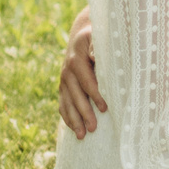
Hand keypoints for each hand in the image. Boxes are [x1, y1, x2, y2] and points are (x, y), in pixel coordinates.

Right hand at [58, 9, 106, 136]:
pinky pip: (63, 104)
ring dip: (74, 120)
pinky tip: (73, 129)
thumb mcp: (98, 36)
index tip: (104, 109)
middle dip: (84, 113)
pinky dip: (67, 117)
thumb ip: (98, 47)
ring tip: (81, 136)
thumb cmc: (98, 36)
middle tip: (93, 129)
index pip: (86, 81)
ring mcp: (64, 80)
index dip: (95, 95)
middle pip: (75, 96)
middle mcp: (67, 71)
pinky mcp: (64, 86)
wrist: (83, 33)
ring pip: (67, 102)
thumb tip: (95, 55)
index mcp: (76, 59)